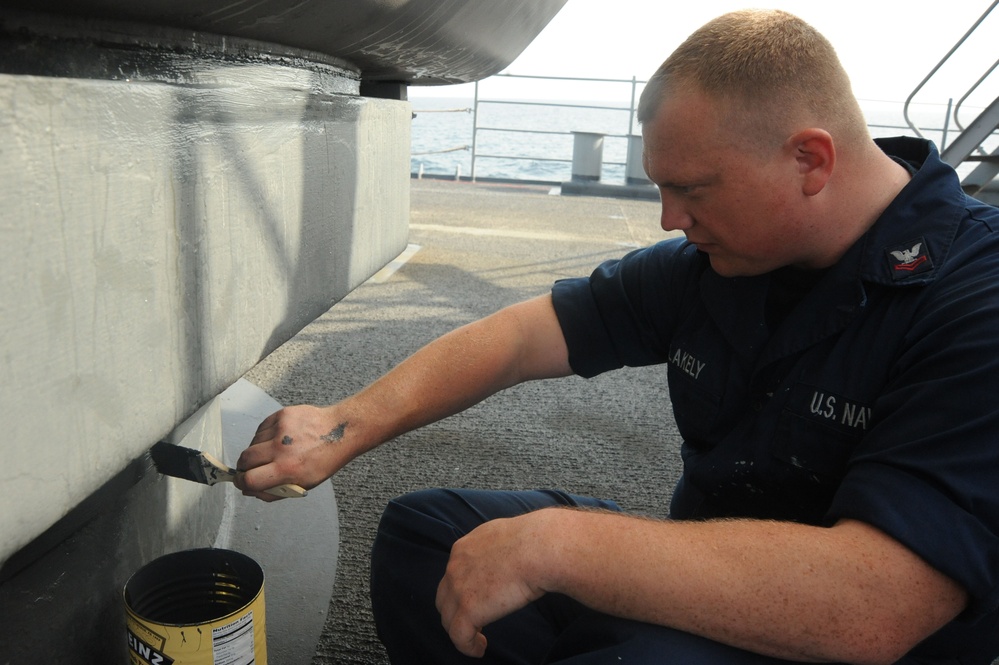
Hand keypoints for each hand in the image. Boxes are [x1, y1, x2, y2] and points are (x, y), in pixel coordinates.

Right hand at [235, 404, 351, 500]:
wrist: (340, 431)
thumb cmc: (323, 460)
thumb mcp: (303, 484)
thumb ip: (274, 491)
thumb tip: (249, 490)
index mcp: (287, 469)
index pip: (249, 480)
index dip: (241, 483)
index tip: (242, 482)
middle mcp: (281, 448)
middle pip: (244, 460)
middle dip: (244, 467)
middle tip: (252, 468)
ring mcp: (280, 429)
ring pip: (252, 443)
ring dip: (256, 451)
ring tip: (274, 452)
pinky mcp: (281, 415)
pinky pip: (261, 430)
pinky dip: (264, 437)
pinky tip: (278, 439)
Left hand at [435, 512, 551, 656]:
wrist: (538, 548)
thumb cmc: (534, 542)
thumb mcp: (504, 536)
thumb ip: (496, 548)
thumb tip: (508, 556)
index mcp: (464, 549)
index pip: (453, 576)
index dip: (463, 591)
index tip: (479, 600)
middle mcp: (455, 567)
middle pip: (444, 597)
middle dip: (456, 611)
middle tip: (475, 621)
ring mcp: (459, 588)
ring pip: (448, 619)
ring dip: (461, 630)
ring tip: (478, 639)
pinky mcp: (468, 609)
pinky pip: (459, 636)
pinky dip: (468, 646)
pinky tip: (480, 648)